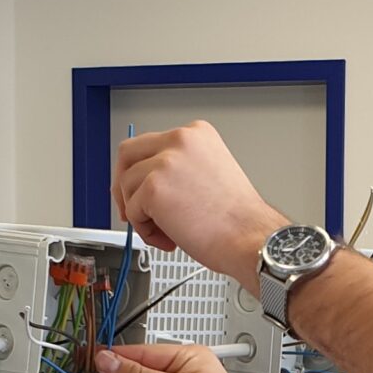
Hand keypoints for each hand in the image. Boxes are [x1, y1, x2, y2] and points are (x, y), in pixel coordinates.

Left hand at [111, 123, 285, 289]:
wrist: (249, 238)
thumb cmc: (237, 219)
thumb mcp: (209, 174)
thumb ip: (180, 170)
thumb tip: (148, 183)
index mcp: (197, 134)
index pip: (150, 144)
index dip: (142, 171)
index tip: (142, 191)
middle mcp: (180, 140)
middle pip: (127, 154)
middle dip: (123, 185)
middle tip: (132, 210)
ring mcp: (165, 162)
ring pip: (127, 187)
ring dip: (140, 215)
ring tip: (167, 232)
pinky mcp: (154, 187)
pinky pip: (132, 211)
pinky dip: (144, 230)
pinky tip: (169, 238)